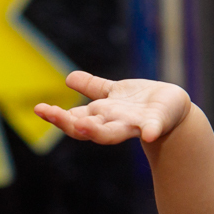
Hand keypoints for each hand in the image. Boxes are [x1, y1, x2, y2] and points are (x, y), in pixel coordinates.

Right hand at [34, 70, 190, 143]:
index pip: (75, 119)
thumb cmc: (141, 102)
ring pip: (113, 132)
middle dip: (69, 123)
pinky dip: (150, 131)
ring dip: (98, 131)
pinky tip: (148, 134)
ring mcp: (134, 124)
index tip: (40, 109)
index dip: (57, 116)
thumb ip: (93, 87)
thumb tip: (69, 78)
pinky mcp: (156, 122)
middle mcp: (114, 122)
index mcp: (103, 115)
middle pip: (88, 128)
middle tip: (49, 114)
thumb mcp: (114, 93)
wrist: (173, 109)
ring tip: (84, 126)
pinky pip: (153, 127)